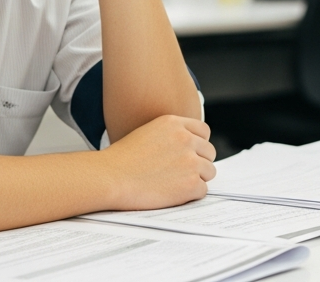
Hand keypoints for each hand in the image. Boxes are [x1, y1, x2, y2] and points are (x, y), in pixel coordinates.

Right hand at [96, 115, 215, 210]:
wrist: (110, 177)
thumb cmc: (121, 159)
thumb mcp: (148, 133)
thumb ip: (171, 135)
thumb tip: (189, 147)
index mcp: (174, 124)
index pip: (204, 131)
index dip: (198, 145)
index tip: (190, 154)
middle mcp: (186, 139)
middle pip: (209, 152)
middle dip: (198, 162)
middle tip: (180, 173)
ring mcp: (190, 161)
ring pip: (209, 172)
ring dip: (196, 179)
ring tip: (174, 184)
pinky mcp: (190, 184)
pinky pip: (202, 190)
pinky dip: (190, 195)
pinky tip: (172, 193)